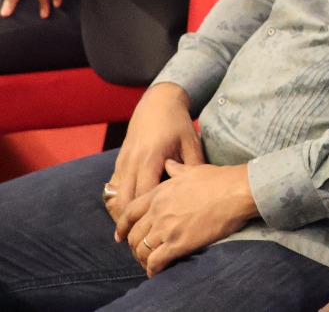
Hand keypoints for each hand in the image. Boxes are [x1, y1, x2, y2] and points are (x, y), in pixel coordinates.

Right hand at [105, 82, 203, 223]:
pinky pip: (111, 189)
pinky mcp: (118, 162)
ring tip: (129, 235)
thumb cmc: (177, 124)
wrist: (157, 103)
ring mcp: (122, 162)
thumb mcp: (190, 143)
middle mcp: (132, 163)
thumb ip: (192, 168)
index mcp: (150, 159)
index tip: (153, 234)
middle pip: (123, 202)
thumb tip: (199, 194)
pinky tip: (124, 217)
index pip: (143, 196)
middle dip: (129, 223)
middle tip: (139, 243)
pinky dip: (116, 203)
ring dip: (119, 216)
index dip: (145, 218)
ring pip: (113, 197)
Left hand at [118, 161, 258, 276]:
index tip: (120, 236)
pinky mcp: (178, 243)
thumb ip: (176, 169)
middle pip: (133, 234)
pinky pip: (156, 261)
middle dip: (133, 246)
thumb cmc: (220, 179)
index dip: (122, 227)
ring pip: (141, 250)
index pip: (129, 213)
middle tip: (140, 252)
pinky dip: (153, 269)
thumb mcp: (193, 169)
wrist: (237, 191)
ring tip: (150, 264)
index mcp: (159, 193)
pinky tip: (156, 272)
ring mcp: (167, 228)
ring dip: (143, 259)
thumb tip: (169, 164)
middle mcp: (158, 211)